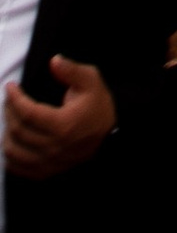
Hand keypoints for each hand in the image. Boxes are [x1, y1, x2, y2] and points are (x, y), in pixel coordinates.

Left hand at [4, 57, 116, 174]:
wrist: (110, 135)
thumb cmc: (98, 106)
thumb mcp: (91, 81)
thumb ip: (71, 70)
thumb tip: (54, 61)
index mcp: (63, 124)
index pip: (27, 113)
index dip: (14, 98)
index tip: (11, 86)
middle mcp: (53, 147)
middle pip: (18, 131)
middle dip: (8, 111)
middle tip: (9, 98)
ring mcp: (48, 162)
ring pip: (13, 151)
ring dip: (6, 133)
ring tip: (10, 118)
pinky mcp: (45, 171)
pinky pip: (17, 167)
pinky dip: (9, 155)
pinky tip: (12, 141)